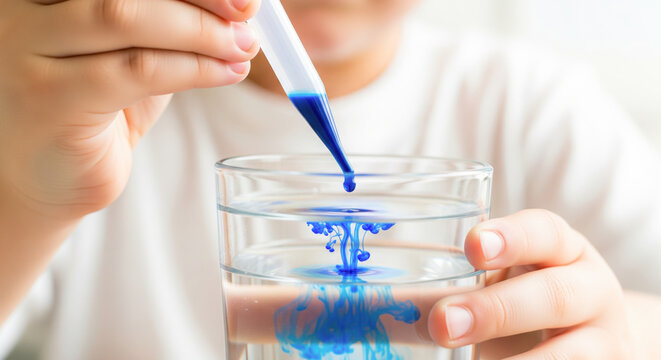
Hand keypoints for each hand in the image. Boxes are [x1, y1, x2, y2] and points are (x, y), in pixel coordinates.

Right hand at [0, 0, 259, 218]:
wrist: (47, 178)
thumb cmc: (92, 109)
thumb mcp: (131, 53)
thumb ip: (166, 26)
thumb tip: (237, 9)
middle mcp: (25, 10)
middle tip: (246, 15)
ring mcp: (25, 49)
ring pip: (126, 19)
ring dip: (200, 33)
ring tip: (241, 48)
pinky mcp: (47, 96)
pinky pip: (135, 70)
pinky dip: (192, 69)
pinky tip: (224, 73)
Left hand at [428, 209, 631, 358]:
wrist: (591, 335)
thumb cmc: (527, 294)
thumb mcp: (506, 277)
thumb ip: (464, 282)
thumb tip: (388, 305)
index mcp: (562, 249)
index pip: (544, 232)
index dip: (511, 238)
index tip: (472, 246)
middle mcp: (590, 288)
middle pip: (554, 295)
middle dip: (495, 310)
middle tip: (441, 323)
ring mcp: (603, 338)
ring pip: (571, 353)